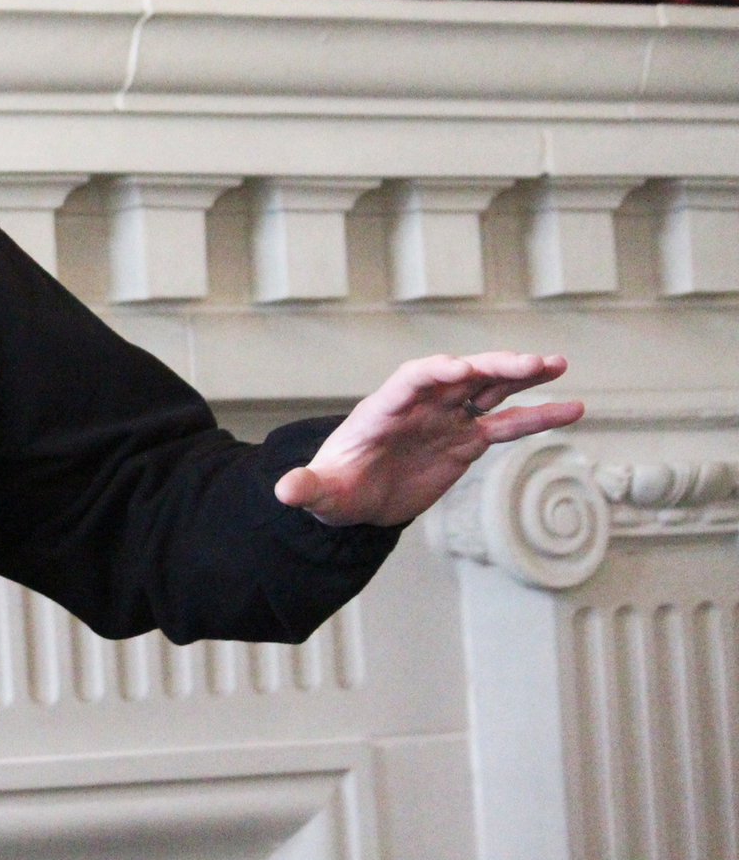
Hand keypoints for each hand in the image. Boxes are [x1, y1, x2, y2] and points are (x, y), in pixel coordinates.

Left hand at [274, 352, 582, 526]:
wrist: (355, 497)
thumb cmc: (335, 487)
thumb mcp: (320, 492)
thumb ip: (307, 488)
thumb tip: (285, 491)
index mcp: (383, 409)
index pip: (411, 381)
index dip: (436, 373)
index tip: (462, 368)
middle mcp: (419, 405)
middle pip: (458, 376)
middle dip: (491, 366)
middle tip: (531, 361)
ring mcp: (446, 418)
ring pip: (487, 388)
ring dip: (519, 376)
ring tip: (557, 364)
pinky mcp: (465, 438)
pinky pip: (506, 423)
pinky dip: (537, 416)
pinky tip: (573, 407)